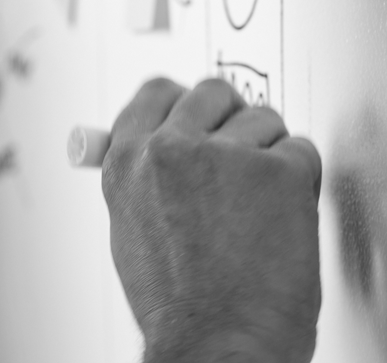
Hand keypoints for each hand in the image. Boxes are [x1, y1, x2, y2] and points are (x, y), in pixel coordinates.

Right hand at [101, 77, 321, 362]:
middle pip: (211, 92)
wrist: (216, 346)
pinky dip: (300, 179)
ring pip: (261, 118)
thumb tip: (157, 146)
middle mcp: (170, 147)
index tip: (199, 113)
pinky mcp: (277, 171)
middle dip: (230, 119)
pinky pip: (301, 150)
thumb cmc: (178, 305)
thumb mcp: (131, 226)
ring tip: (260, 205)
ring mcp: (225, 155)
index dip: (185, 103)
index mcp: (128, 158)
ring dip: (267, 152)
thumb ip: (143, 174)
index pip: (157, 92)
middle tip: (241, 155)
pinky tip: (283, 216)